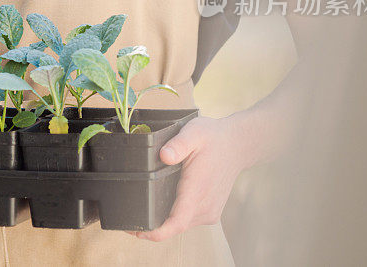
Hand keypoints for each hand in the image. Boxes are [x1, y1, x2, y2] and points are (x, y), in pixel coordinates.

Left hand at [130, 115, 257, 241]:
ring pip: (181, 225)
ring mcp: (209, 211)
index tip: (136, 231)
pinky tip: (162, 206)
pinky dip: (173, 218)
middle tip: (129, 220)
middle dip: (152, 227)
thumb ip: (178, 144)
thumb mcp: (193, 132)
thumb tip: (164, 155)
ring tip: (143, 212)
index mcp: (197, 189)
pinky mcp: (211, 212)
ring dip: (163, 223)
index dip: (155, 232)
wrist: (237, 145)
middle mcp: (205, 205)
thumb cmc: (213, 138)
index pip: (176, 222)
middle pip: (174, 227)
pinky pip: (187, 220)